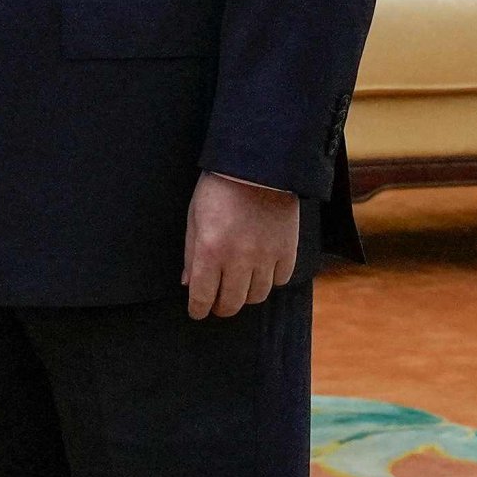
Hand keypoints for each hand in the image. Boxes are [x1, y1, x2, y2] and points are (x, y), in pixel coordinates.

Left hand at [181, 173, 299, 320]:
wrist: (259, 165)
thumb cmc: (220, 188)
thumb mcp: (195, 217)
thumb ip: (191, 254)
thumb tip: (188, 284)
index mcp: (210, 251)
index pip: (202, 297)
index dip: (198, 310)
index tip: (198, 311)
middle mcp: (238, 259)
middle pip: (231, 304)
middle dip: (221, 307)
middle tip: (218, 301)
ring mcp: (265, 256)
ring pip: (257, 296)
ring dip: (246, 294)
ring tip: (241, 284)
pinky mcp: (288, 250)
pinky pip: (280, 280)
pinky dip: (271, 279)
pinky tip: (263, 268)